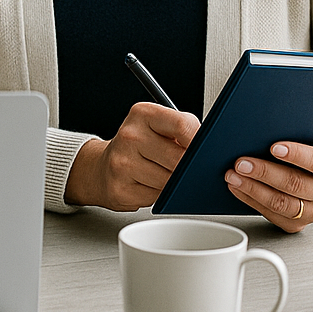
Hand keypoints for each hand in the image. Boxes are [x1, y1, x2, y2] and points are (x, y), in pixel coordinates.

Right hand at [64, 102, 200, 210]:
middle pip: (178, 159)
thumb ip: (183, 131)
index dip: (199, 142)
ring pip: (169, 182)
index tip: (206, 151)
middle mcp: (130, 135)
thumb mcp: (159, 127)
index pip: (183, 125)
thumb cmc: (138, 146)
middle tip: (188, 167)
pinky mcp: (120, 189)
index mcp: (143, 113)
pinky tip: (151, 185)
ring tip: (164, 173)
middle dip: (189, 168)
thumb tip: (210, 150)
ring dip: (174, 184)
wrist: (102, 168)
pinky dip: (160, 195)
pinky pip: (156, 198)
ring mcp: (122, 163)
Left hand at [224, 140, 312, 231]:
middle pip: (295, 184)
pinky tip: (238, 188)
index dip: (296, 154)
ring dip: (253, 189)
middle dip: (264, 172)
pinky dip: (251, 200)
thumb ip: (298, 135)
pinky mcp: (297, 224)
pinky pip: (272, 214)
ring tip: (234, 176)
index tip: (274, 147)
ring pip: (281, 203)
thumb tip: (265, 128)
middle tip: (241, 163)